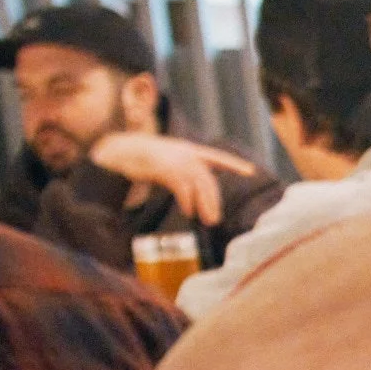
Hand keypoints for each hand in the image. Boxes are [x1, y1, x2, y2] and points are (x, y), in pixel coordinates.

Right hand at [88, 132, 253, 224]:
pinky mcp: (167, 169)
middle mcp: (187, 153)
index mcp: (189, 149)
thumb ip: (181, 173)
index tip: (250, 171)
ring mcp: (177, 160)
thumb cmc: (141, 158)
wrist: (120, 149)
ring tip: (208, 220)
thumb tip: (192, 193)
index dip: (234, 164)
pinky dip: (188, 202)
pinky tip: (188, 212)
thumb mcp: (166, 161)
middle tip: (215, 219)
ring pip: (200, 185)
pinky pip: (183, 188)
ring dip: (205, 205)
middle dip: (214, 200)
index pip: (218, 157)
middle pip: (208, 179)